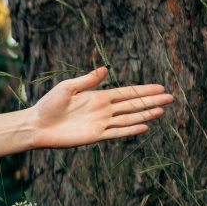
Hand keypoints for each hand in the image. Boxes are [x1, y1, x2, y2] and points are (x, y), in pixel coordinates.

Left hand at [28, 66, 174, 148]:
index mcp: (97, 96)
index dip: (143, 90)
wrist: (36, 126)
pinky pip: (116, 133)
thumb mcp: (68, 88)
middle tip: (170, 98)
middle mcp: (102, 110)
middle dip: (151, 101)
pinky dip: (130, 130)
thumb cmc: (48, 105)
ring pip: (128, 119)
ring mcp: (100, 123)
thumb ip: (88, 80)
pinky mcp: (94, 136)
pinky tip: (144, 127)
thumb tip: (106, 69)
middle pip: (132, 105)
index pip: (126, 93)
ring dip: (145, 115)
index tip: (160, 87)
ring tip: (162, 111)